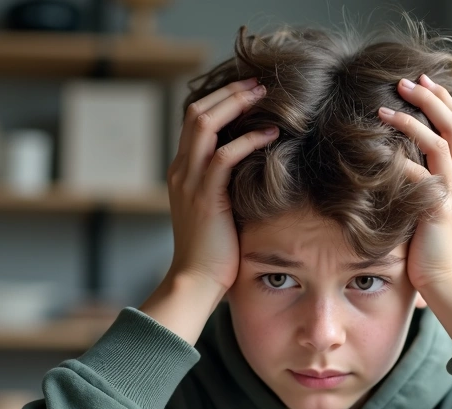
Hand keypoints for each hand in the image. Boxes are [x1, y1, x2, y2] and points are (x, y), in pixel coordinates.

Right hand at [165, 77, 278, 297]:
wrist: (196, 281)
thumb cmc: (214, 251)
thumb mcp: (218, 209)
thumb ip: (228, 185)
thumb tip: (258, 167)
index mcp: (182, 171)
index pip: (194, 120)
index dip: (220, 99)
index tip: (248, 90)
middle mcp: (181, 170)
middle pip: (196, 112)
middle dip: (229, 93)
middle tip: (259, 84)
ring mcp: (190, 182)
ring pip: (204, 124)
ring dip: (236, 105)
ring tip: (264, 96)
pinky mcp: (205, 197)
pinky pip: (223, 157)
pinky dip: (247, 140)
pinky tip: (270, 135)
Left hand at [378, 75, 451, 347]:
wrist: (448, 284)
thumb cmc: (433, 254)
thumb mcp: (434, 213)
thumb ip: (425, 188)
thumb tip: (401, 167)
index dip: (444, 101)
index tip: (423, 82)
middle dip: (431, 98)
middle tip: (406, 80)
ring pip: (440, 141)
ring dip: (413, 119)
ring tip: (387, 106)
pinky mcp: (440, 207)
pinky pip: (420, 173)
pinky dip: (400, 157)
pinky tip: (379, 147)